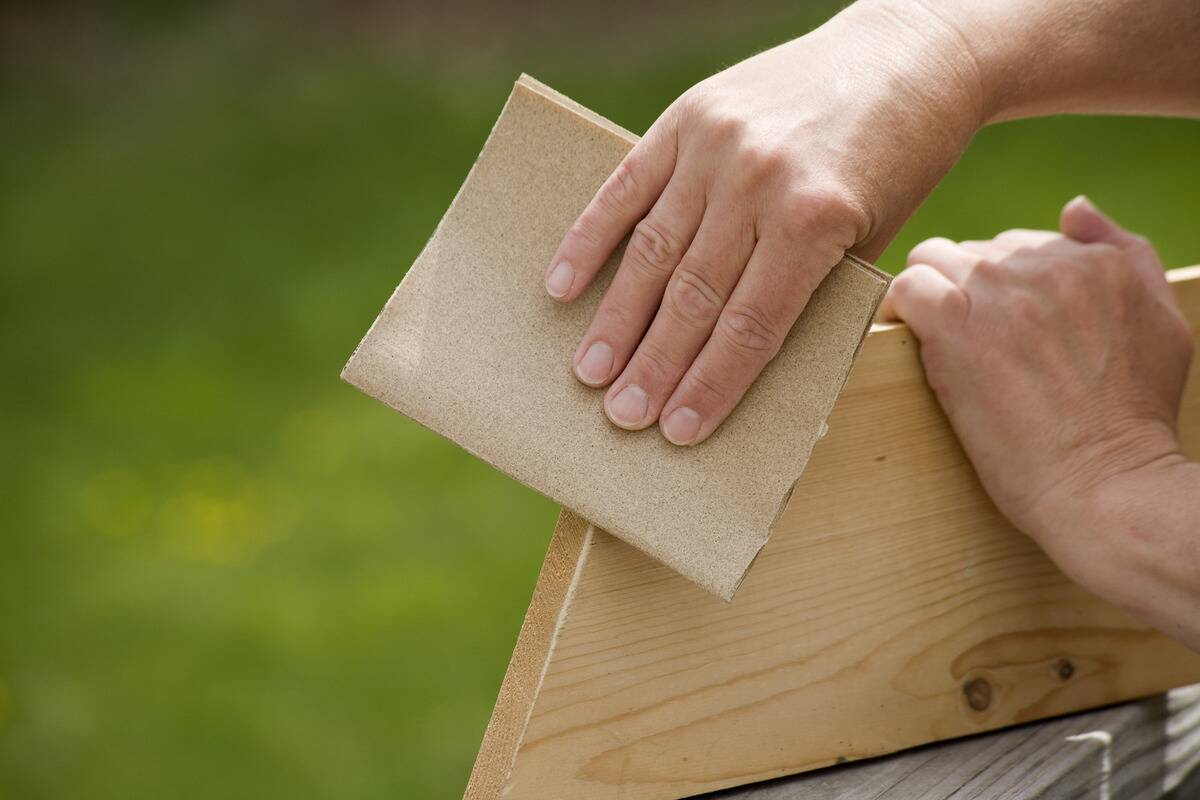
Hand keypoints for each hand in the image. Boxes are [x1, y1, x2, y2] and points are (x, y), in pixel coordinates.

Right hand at [545, 1, 983, 444]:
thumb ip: (812, 291)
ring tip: (590, 372)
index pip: (751, 325)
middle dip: (656, 364)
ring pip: (654, 249)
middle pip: (694, 295)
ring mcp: (718, 146)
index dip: (711, 384)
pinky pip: (627, 186)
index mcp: (817, 220)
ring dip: (618, 317)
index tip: (678, 430)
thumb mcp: (876, 235)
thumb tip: (746, 363)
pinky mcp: (688, 117)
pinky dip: (590, 237)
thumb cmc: (900, 159)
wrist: (906, 55)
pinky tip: (564, 286)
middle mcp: (760, 183)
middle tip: (622, 416)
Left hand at [880, 197, 1192, 589]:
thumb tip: (1074, 207)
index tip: (1002, 330)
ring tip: (940, 341)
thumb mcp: (1162, 322)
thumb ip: (1124, 252)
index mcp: (1094, 259)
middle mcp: (1045, 264)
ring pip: (933, 259)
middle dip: (967, 291)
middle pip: (974, 252)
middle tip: (973, 344)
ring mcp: (998, 293)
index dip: (1002, 290)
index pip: (1020, 245)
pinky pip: (906, 287)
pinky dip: (900, 308)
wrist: (1105, 480)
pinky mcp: (955, 327)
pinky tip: (912, 338)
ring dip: (930, 295)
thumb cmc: (1133, 416)